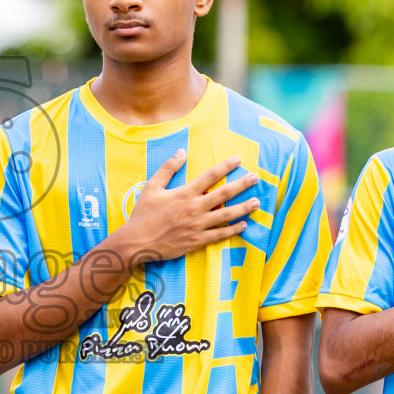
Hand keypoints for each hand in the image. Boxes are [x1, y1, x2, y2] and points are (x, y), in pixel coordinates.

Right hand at [114, 150, 258, 265]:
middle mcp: (194, 208)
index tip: (238, 160)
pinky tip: (244, 224)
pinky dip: (233, 230)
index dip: (226, 166)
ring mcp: (197, 226)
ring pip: (226, 215)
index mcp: (185, 193)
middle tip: (256, 178)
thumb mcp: (151, 187)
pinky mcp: (197, 241)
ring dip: (243, 207)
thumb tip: (181, 152)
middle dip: (242, 184)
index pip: (210, 176)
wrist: (137, 242)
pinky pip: (220, 235)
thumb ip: (168, 169)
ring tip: (257, 202)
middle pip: (224, 194)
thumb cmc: (142, 214)